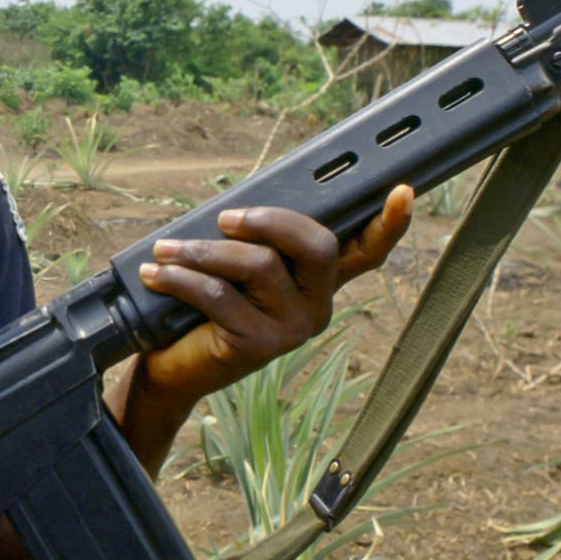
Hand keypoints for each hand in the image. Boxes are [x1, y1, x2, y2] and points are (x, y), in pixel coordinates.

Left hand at [131, 185, 413, 406]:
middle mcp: (317, 306)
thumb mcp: (234, 268)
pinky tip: (156, 273)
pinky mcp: (258, 346)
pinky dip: (180, 278)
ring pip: (259, 265)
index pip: (366, 252)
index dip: (389, 224)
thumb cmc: (201, 307)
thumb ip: (254, 241)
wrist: (171, 368)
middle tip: (224, 218)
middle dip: (268, 220)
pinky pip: (220, 295)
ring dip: (204, 251)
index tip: (403, 191)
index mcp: (318, 282)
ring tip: (165, 249)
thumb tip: (239, 209)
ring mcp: (292, 329)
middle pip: (317, 246)